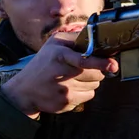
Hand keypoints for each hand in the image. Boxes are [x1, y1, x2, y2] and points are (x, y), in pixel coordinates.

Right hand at [0, 32, 118, 118]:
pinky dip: (85, 91)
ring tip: (74, 77)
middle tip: (85, 68)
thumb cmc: (43, 63)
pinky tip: (72, 87)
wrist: (25, 90)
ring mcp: (64, 90)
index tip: (113, 64)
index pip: (84, 60)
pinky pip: (88, 95)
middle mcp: (62, 73)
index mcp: (59, 55)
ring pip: (94, 85)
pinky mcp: (67, 102)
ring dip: (90, 81)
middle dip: (96, 70)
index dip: (101, 62)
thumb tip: (96, 36)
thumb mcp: (54, 44)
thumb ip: (75, 39)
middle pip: (95, 73)